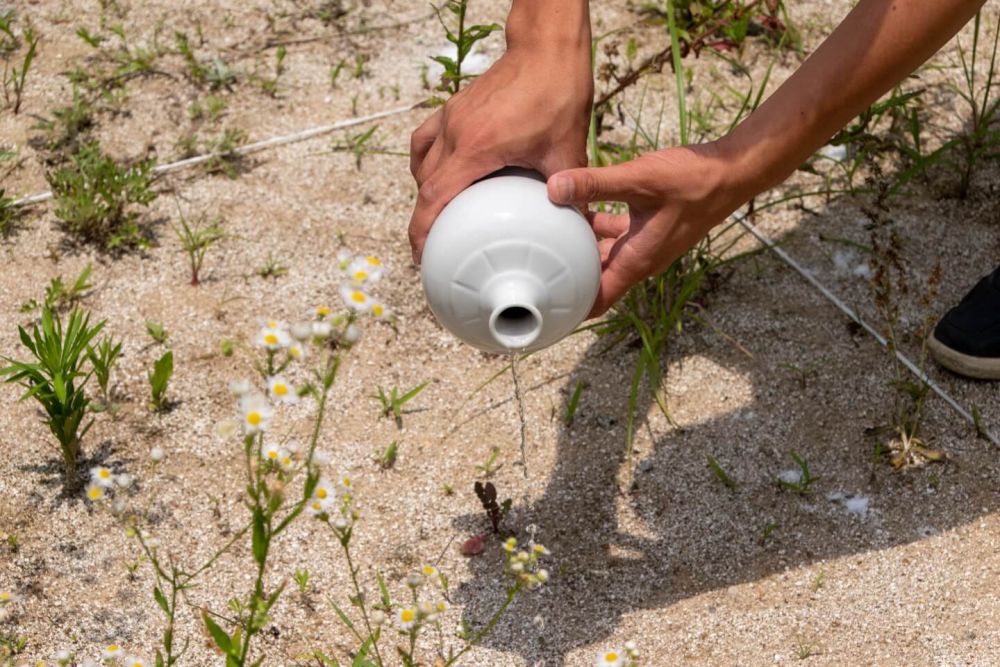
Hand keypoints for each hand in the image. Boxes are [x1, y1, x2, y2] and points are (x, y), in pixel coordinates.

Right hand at [408, 42, 591, 262]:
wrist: (548, 50)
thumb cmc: (558, 94)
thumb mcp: (567, 151)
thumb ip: (569, 193)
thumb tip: (577, 229)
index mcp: (477, 147)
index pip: (434, 195)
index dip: (422, 229)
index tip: (422, 255)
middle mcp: (456, 131)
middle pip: (424, 184)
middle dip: (424, 218)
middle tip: (434, 247)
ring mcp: (451, 117)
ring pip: (422, 162)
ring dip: (425, 192)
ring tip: (437, 216)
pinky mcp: (455, 107)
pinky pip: (425, 139)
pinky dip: (425, 161)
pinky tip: (436, 174)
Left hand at [546, 141, 752, 316]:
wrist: (732, 173)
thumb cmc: (693, 181)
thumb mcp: (639, 179)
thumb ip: (596, 183)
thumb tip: (554, 188)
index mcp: (637, 260)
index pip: (598, 300)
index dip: (571, 309)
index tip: (544, 310)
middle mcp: (641, 258)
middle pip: (597, 278)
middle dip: (568, 276)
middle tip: (533, 269)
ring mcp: (646, 243)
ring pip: (605, 254)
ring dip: (581, 249)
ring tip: (547, 236)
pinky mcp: (650, 226)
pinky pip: (616, 234)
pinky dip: (596, 226)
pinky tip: (577, 204)